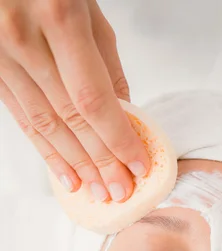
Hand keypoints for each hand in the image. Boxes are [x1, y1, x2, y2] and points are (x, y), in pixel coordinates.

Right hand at [0, 0, 149, 202]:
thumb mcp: (87, 7)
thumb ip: (106, 61)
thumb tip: (126, 113)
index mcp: (59, 18)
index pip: (94, 98)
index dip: (117, 138)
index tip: (138, 163)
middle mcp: (25, 40)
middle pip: (71, 118)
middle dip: (100, 161)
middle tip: (120, 190)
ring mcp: (2, 57)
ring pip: (46, 125)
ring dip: (76, 165)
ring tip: (98, 191)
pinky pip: (23, 119)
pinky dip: (47, 151)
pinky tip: (66, 174)